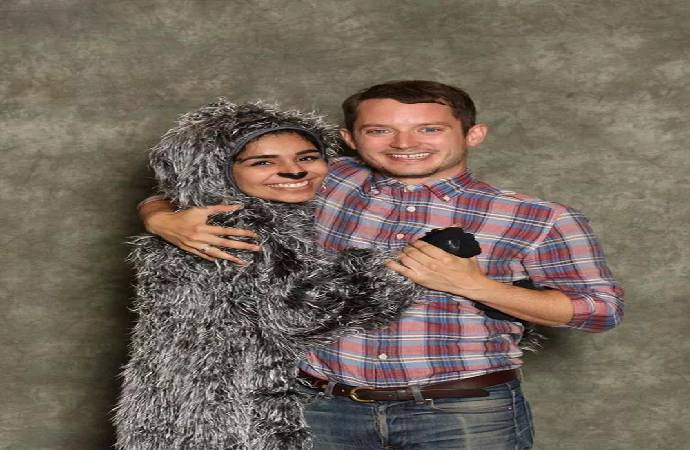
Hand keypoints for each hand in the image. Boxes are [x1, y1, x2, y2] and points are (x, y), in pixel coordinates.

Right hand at [143, 204, 259, 263]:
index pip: (227, 231)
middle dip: (242, 247)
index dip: (242, 233)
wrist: (163, 224)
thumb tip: (237, 206)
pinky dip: (215, 259)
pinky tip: (224, 261)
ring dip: (231, 258)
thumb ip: (219, 208)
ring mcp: (196, 247)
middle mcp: (201, 239)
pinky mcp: (191, 251)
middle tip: (257, 249)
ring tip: (243, 262)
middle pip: (225, 244)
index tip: (254, 235)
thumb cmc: (183, 214)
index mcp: (204, 227)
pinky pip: (205, 256)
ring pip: (217, 254)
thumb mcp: (200, 209)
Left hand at [386, 240, 490, 296]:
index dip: (416, 241)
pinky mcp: (422, 281)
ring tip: (402, 251)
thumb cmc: (468, 268)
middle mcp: (432, 265)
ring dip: (402, 254)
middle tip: (408, 245)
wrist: (469, 285)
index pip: (423, 246)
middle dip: (408, 246)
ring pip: (407, 260)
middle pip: (413, 252)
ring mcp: (426, 274)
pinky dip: (395, 266)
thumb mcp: (467, 251)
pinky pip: (405, 272)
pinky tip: (388, 262)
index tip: (414, 240)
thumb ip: (459, 238)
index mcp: (443, 257)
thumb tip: (455, 225)